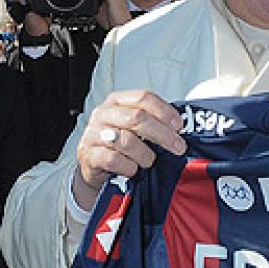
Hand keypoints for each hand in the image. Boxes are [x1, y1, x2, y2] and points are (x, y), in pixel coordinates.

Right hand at [74, 90, 185, 209]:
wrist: (92, 165)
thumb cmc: (117, 144)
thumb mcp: (132, 126)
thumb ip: (151, 121)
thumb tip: (178, 129)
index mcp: (116, 101)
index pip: (143, 97)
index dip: (164, 111)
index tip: (179, 126)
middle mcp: (103, 113)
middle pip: (137, 118)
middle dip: (163, 134)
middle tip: (178, 147)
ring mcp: (94, 134)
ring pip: (127, 141)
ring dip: (145, 155)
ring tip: (149, 162)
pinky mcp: (89, 154)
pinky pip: (115, 160)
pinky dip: (129, 167)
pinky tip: (133, 170)